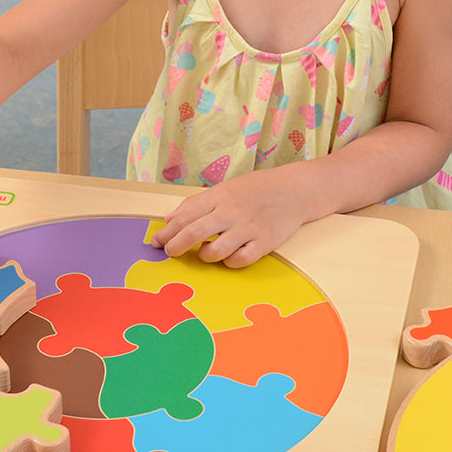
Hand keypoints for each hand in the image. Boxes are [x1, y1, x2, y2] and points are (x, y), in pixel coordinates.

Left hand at [150, 167, 310, 267]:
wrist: (295, 189)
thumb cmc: (256, 189)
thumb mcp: (223, 189)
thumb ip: (196, 204)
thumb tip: (169, 219)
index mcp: (218, 197)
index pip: (183, 217)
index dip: (166, 232)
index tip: (156, 242)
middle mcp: (231, 212)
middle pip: (193, 234)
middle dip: (175, 247)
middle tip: (170, 252)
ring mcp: (248, 228)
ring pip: (215, 251)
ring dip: (204, 256)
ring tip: (204, 253)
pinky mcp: (265, 242)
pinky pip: (240, 260)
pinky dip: (229, 262)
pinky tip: (228, 257)